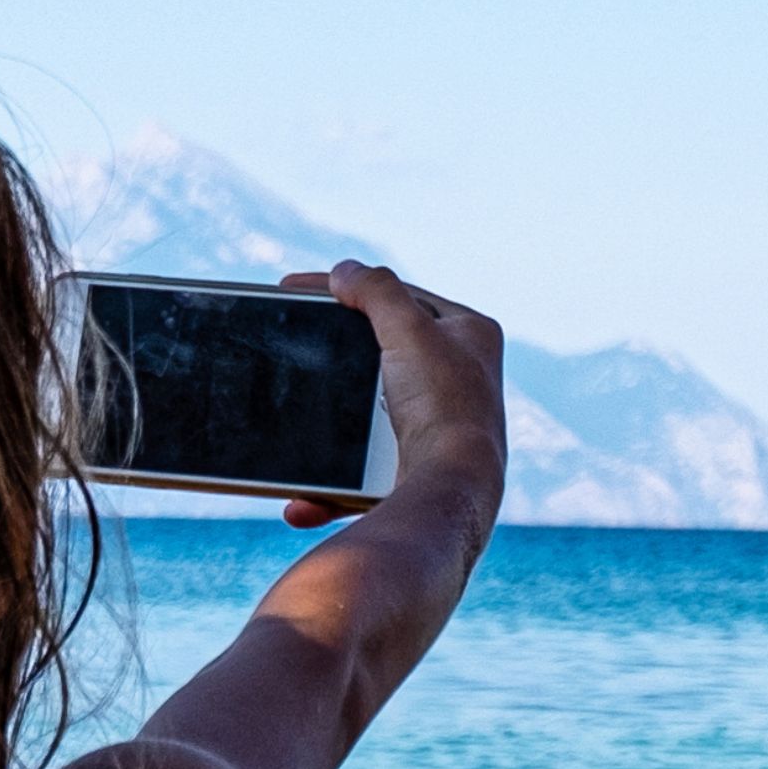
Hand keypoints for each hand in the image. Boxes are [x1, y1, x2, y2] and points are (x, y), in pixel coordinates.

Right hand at [280, 262, 507, 532]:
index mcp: (471, 335)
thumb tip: (344, 272)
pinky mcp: (416, 470)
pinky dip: (329, 486)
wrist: (450, 490)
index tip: (300, 288)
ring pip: (368, 414)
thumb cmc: (442, 407)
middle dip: (339, 354)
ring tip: (298, 417)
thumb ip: (376, 291)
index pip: (402, 297)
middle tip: (296, 345)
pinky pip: (361, 473)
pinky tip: (302, 496)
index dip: (352, 288)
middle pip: (384, 351)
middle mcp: (463, 379)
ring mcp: (439, 427)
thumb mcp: (408, 328)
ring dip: (331, 423)